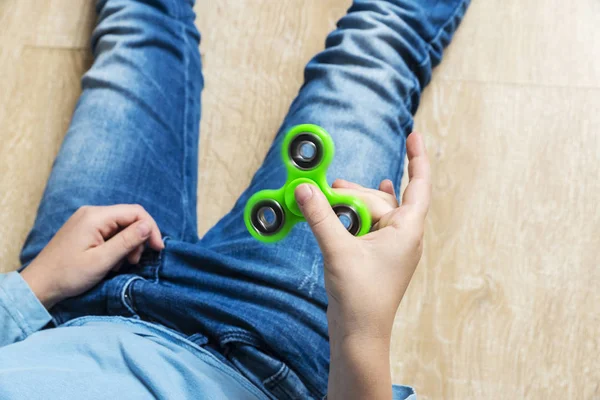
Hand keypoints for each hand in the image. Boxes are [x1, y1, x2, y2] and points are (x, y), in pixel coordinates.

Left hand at [21, 205, 163, 308]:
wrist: (39, 285)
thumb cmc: (68, 275)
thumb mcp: (102, 261)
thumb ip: (127, 241)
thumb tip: (148, 226)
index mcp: (95, 217)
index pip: (135, 212)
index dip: (150, 228)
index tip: (158, 249)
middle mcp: (92, 213)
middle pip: (129, 218)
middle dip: (138, 239)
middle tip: (135, 261)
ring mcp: (87, 220)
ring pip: (121, 226)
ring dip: (128, 245)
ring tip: (121, 265)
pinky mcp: (85, 230)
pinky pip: (110, 232)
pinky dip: (117, 246)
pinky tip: (112, 262)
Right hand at [294, 133, 430, 340]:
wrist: (360, 335)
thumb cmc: (360, 297)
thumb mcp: (338, 250)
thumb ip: (320, 216)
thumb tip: (304, 188)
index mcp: (406, 230)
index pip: (418, 185)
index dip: (417, 158)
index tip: (414, 134)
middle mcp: (403, 236)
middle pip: (381, 199)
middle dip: (355, 191)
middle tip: (326, 191)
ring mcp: (391, 247)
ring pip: (373, 211)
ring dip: (352, 204)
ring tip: (327, 200)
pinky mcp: (377, 255)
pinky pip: (370, 224)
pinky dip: (359, 213)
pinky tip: (356, 203)